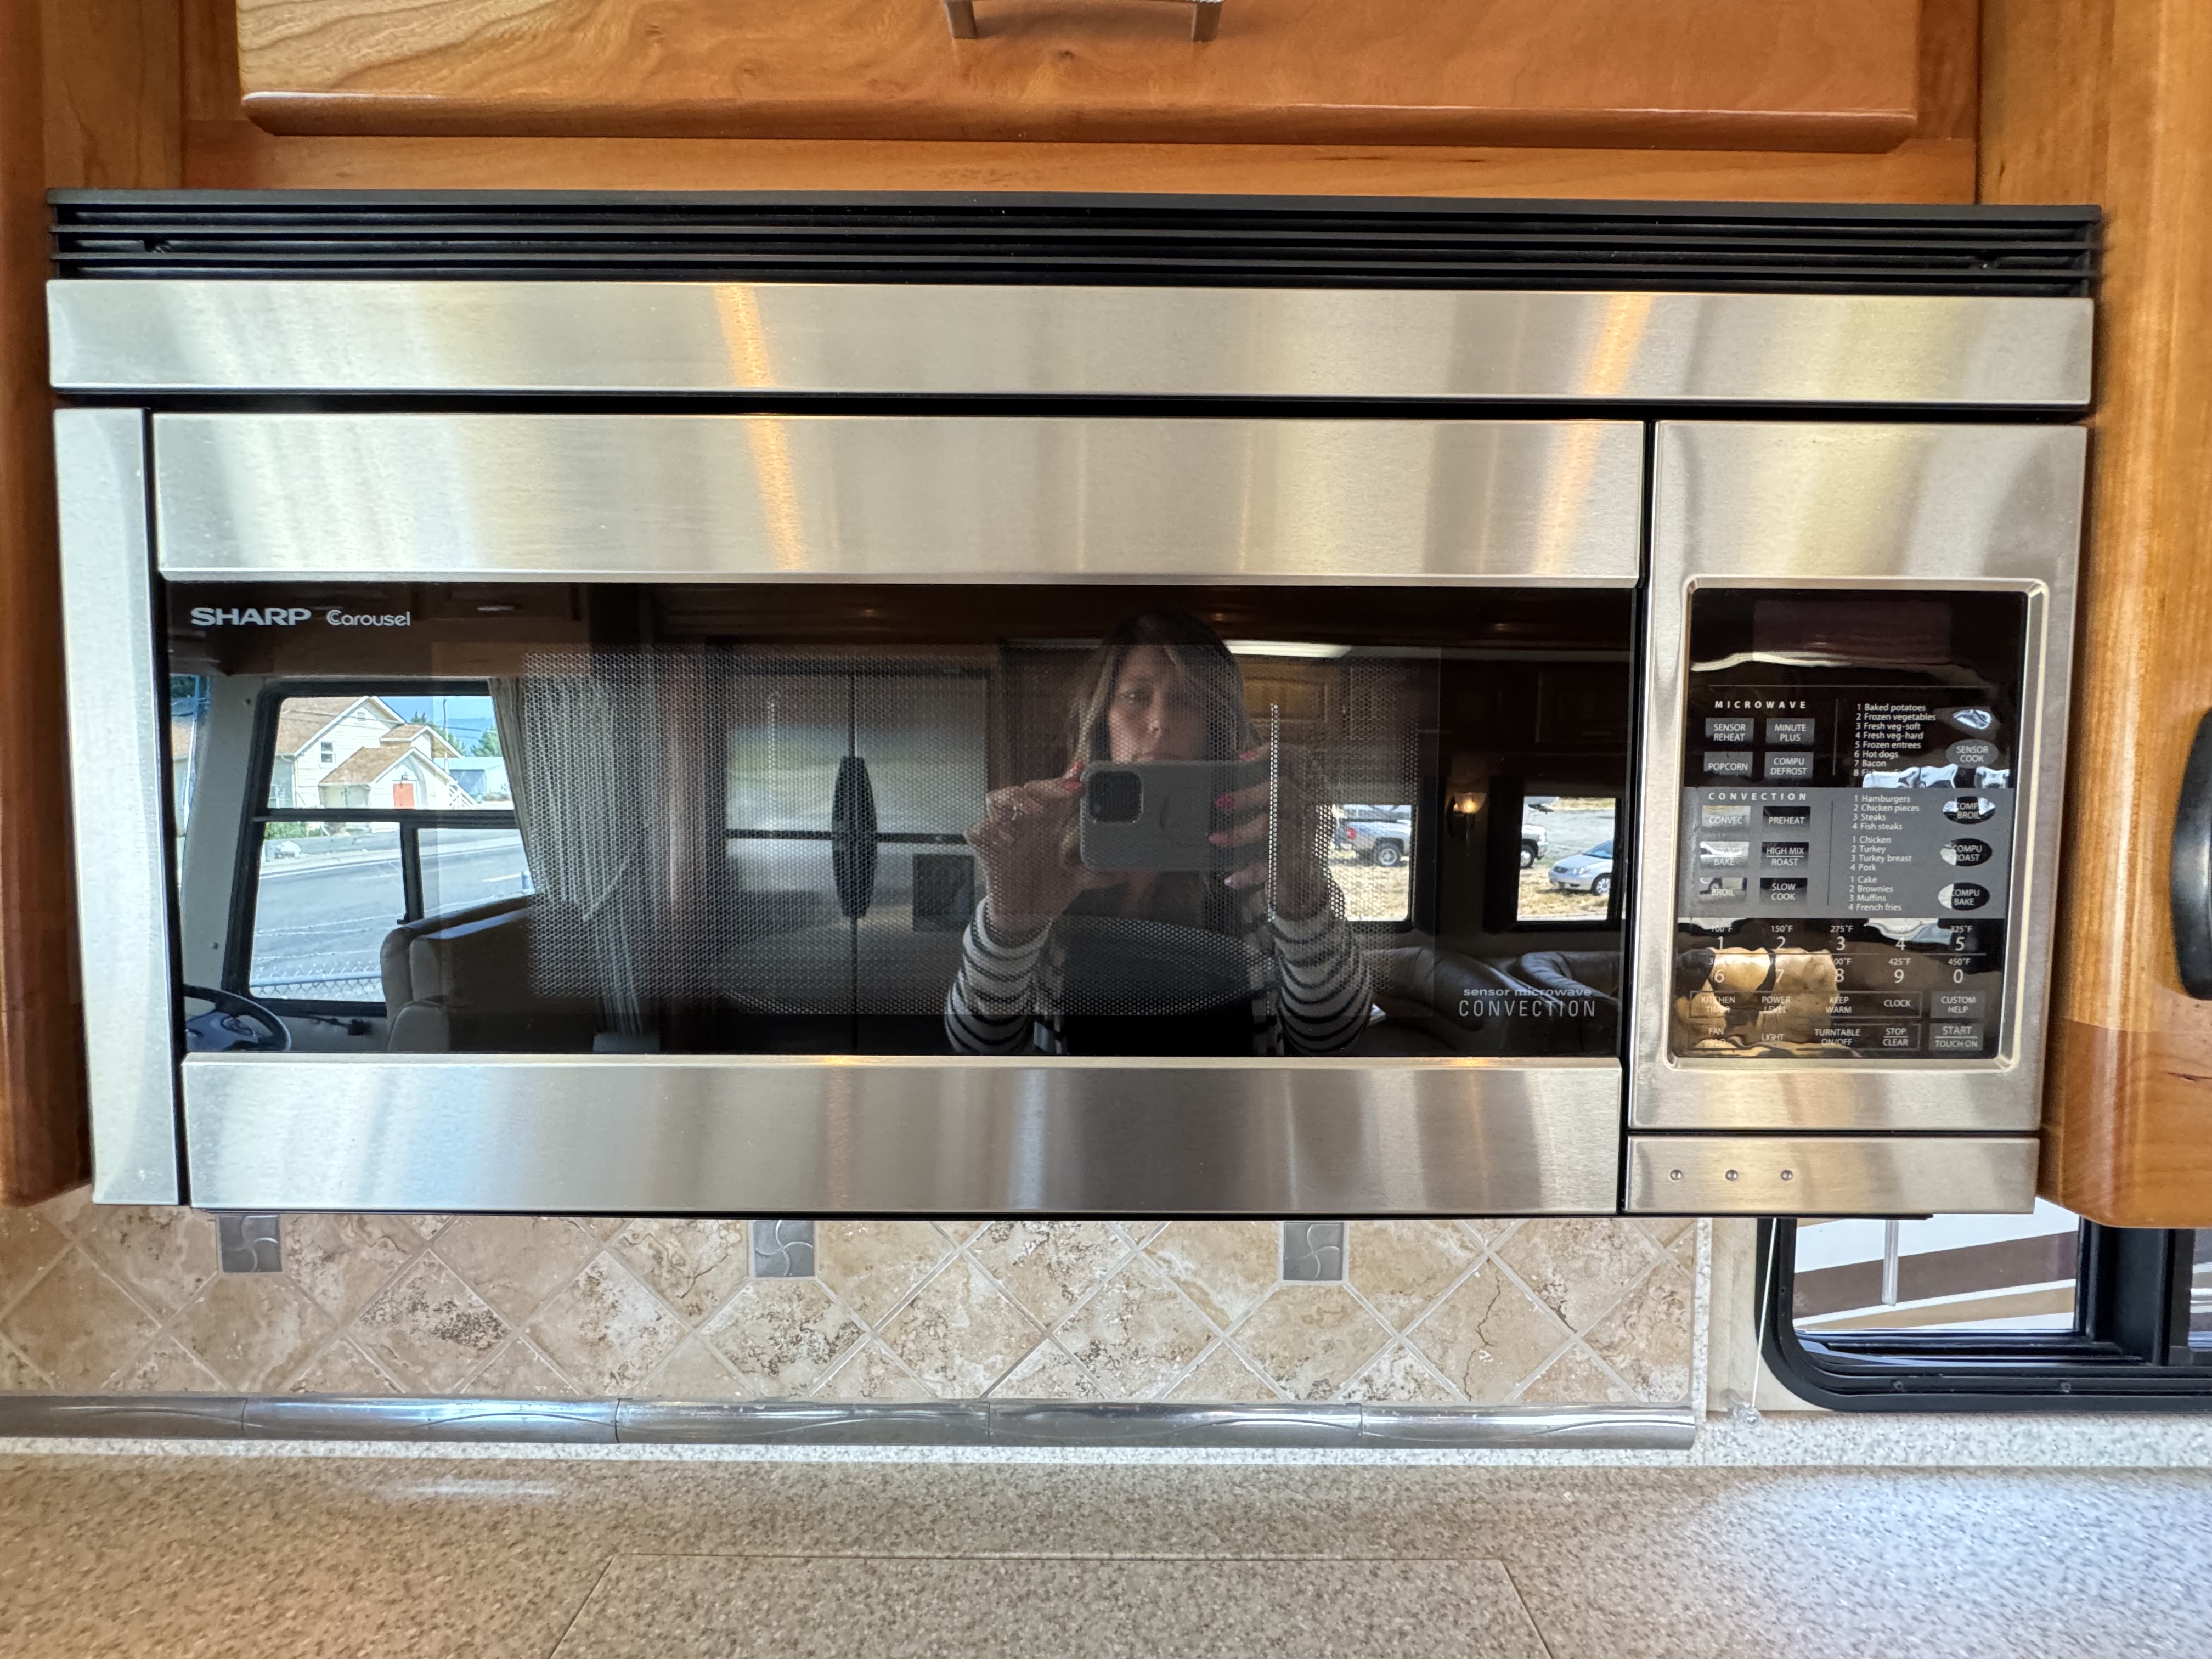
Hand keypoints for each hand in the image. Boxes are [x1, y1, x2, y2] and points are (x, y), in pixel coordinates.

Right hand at [964, 766, 1111, 935]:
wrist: (1022, 920)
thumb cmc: (1044, 895)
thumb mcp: (1073, 883)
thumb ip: (1095, 875)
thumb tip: (1122, 873)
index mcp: (1045, 828)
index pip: (1054, 798)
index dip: (1065, 783)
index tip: (1081, 775)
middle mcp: (1023, 827)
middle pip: (1028, 791)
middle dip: (1046, 787)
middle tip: (1067, 791)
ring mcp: (1002, 836)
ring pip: (996, 798)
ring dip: (1015, 798)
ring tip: (1035, 810)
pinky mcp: (984, 851)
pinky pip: (978, 830)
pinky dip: (990, 829)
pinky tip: (1008, 838)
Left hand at [1208, 743, 1330, 914]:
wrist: (1308, 888)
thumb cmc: (1286, 843)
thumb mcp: (1281, 815)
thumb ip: (1264, 794)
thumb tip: (1226, 776)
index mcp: (1312, 792)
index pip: (1302, 760)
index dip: (1275, 753)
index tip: (1242, 759)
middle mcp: (1315, 812)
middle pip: (1283, 789)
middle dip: (1247, 794)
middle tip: (1220, 802)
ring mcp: (1309, 840)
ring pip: (1271, 825)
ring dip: (1238, 833)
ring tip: (1215, 839)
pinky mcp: (1298, 867)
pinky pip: (1267, 864)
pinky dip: (1246, 873)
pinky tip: (1230, 879)